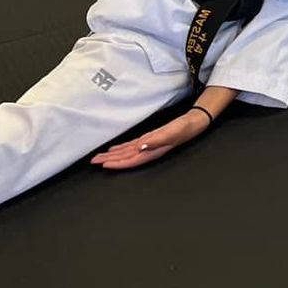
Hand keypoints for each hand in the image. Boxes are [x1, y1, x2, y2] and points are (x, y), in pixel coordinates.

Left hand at [90, 107, 211, 170]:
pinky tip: (115, 149)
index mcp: (152, 152)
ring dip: (113, 155)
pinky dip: (122, 148)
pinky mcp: (149, 139)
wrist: (193, 123)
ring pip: (126, 153)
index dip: (117, 163)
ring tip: (100, 157)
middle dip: (110, 160)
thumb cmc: (184, 128)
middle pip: (125, 158)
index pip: (131, 160)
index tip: (104, 164)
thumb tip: (141, 147)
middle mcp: (148, 151)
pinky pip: (132, 147)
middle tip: (94, 161)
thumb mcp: (171, 132)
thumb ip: (156, 140)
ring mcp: (148, 146)